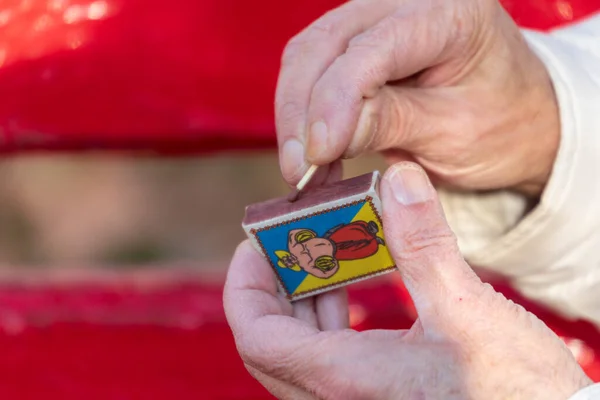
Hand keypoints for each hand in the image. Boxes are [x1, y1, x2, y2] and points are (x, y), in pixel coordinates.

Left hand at [224, 162, 590, 398]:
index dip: (245, 282)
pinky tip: (352, 284)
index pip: (255, 333)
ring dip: (302, 296)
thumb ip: (423, 243)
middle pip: (269, 339)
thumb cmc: (514, 390)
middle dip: (273, 283)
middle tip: (291, 238)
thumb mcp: (466, 310)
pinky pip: (326, 359)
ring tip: (323, 250)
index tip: (259, 240)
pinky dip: (327, 318)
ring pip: (296, 349)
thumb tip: (398, 178)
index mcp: (344, 380)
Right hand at [276, 0, 559, 196]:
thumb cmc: (502, 121)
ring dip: (296, 117)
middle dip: (302, 113)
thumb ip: (390, 123)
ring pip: (307, 57)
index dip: (334, 103)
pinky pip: (313, 71)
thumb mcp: (454, 130)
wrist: (518, 115)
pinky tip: (311, 153)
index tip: (316, 156)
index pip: (370, 51)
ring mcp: (376, 19)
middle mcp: (403, 2)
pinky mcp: (358, 44)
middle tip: (298, 172)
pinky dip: (305, 115)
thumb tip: (324, 138)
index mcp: (447, 12)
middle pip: (323, 46)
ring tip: (302, 170)